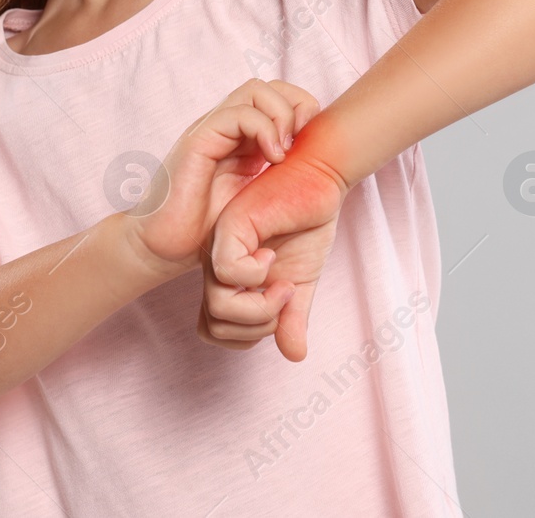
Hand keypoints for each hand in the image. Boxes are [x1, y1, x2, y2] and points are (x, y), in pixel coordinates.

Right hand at [126, 79, 320, 280]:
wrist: (164, 248)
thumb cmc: (207, 229)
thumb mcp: (257, 199)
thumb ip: (277, 177)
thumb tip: (316, 168)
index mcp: (244, 139)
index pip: (280, 96)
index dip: (303, 109)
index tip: (312, 144)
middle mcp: (228, 128)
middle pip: (271, 86)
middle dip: (297, 106)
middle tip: (302, 143)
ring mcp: (212, 130)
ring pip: (255, 90)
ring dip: (281, 115)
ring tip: (285, 152)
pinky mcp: (198, 141)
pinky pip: (236, 114)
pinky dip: (263, 128)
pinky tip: (272, 157)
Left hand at [198, 131, 350, 361]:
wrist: (320, 179)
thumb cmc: (308, 222)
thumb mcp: (302, 280)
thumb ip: (292, 316)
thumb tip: (295, 356)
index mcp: (230, 277)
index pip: (215, 329)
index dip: (246, 336)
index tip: (281, 312)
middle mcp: (218, 263)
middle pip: (214, 326)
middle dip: (256, 327)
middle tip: (285, 301)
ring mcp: (221, 246)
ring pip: (218, 306)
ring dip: (259, 308)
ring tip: (283, 284)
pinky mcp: (230, 227)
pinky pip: (228, 271)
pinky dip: (255, 276)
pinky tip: (272, 255)